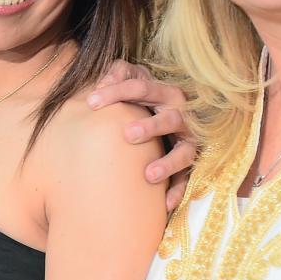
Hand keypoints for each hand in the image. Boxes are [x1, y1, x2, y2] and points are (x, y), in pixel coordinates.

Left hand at [87, 60, 198, 209]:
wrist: (168, 118)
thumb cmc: (144, 99)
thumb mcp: (133, 80)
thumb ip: (118, 74)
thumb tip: (102, 82)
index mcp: (164, 93)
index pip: (141, 87)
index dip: (116, 92)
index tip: (90, 102)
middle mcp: (180, 115)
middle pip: (170, 118)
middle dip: (151, 126)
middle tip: (127, 135)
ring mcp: (187, 141)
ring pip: (184, 152)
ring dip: (168, 163)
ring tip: (149, 174)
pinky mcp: (190, 163)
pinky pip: (187, 179)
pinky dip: (177, 192)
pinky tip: (164, 205)